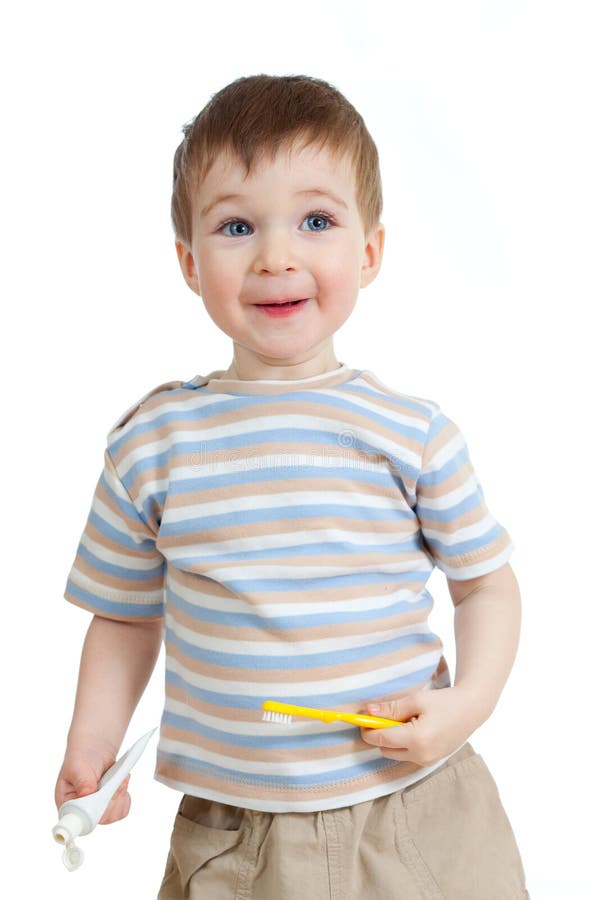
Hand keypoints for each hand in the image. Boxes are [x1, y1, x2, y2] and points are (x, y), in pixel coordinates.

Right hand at [55, 740, 130, 824]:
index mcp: (67, 805)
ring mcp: (95, 812)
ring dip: (120, 794)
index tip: (102, 798)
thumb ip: (82, 782)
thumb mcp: (78, 767)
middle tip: (114, 781)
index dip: (92, 813)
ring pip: (113, 815)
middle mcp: (81, 813)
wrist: (94, 752)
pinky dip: (125, 796)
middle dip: (111, 798)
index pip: (78, 821)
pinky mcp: (108, 808)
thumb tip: (87, 795)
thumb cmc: (81, 758)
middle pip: (100, 818)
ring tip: (119, 778)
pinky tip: (121, 783)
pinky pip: (121, 811)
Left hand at [360, 686, 483, 766]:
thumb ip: (391, 708)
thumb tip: (368, 712)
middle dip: (379, 734)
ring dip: (391, 740)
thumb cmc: (445, 702)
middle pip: (384, 749)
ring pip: (395, 754)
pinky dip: (403, 744)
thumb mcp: (416, 700)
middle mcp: (421, 756)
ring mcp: (426, 761)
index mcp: (416, 740)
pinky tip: (412, 728)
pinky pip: (407, 755)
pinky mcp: (430, 762)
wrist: (472, 710)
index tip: (362, 718)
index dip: (367, 729)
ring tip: (404, 720)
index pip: (380, 738)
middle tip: (384, 716)